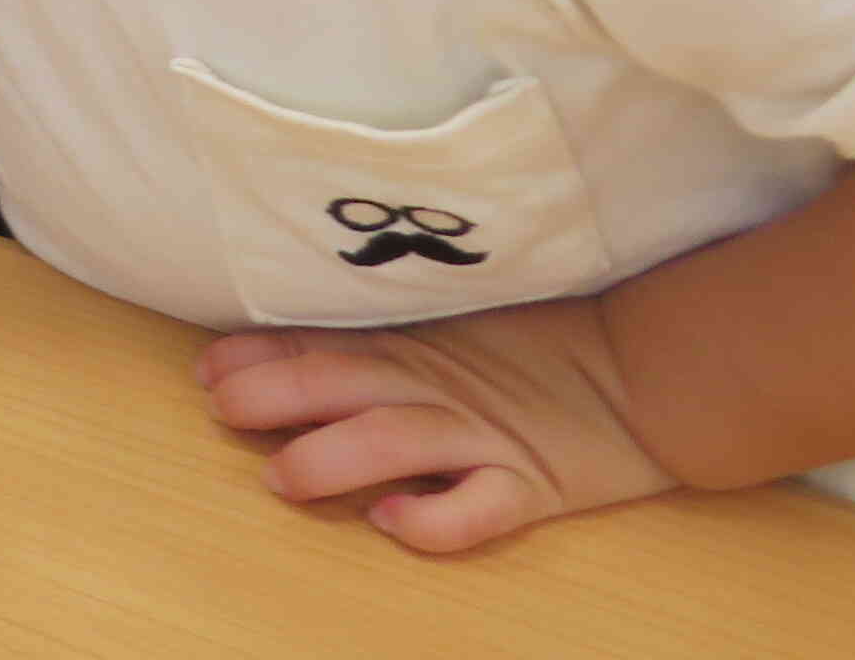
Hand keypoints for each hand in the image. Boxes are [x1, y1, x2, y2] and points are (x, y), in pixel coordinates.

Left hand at [196, 295, 674, 552]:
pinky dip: (436, 517)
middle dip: (278, 394)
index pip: (324, 344)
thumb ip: (366, 339)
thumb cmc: (535, 348)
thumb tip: (264, 351)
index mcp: (415, 346)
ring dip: (334, 457)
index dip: (261, 356)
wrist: (647, 371)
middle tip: (223, 410)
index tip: (207, 370)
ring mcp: (485, 435)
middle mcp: (440, 386)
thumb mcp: (445, 330)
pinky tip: (394, 523)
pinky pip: (482, 507)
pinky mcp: (533, 484)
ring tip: (284, 476)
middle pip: (347, 382)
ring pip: (397, 441)